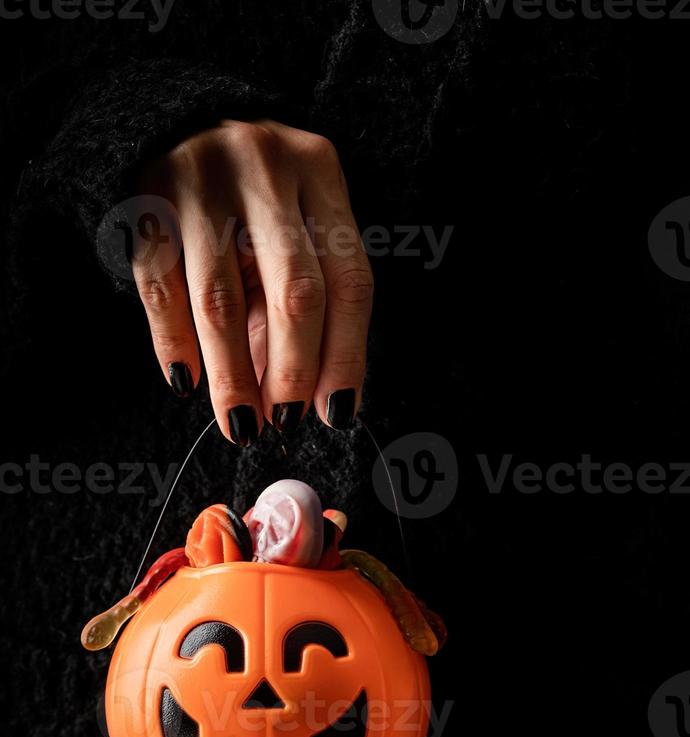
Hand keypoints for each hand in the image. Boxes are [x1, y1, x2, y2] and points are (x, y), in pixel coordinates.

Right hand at [133, 119, 372, 444]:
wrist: (169, 120)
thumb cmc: (250, 195)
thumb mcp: (292, 225)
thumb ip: (304, 300)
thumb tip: (311, 398)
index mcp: (320, 172)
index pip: (349, 279)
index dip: (346, 354)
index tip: (336, 411)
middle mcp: (267, 169)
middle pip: (295, 291)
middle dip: (294, 370)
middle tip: (286, 422)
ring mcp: (202, 181)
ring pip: (223, 301)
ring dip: (233, 375)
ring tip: (241, 425)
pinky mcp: (146, 199)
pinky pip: (161, 290)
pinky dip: (174, 344)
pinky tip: (187, 384)